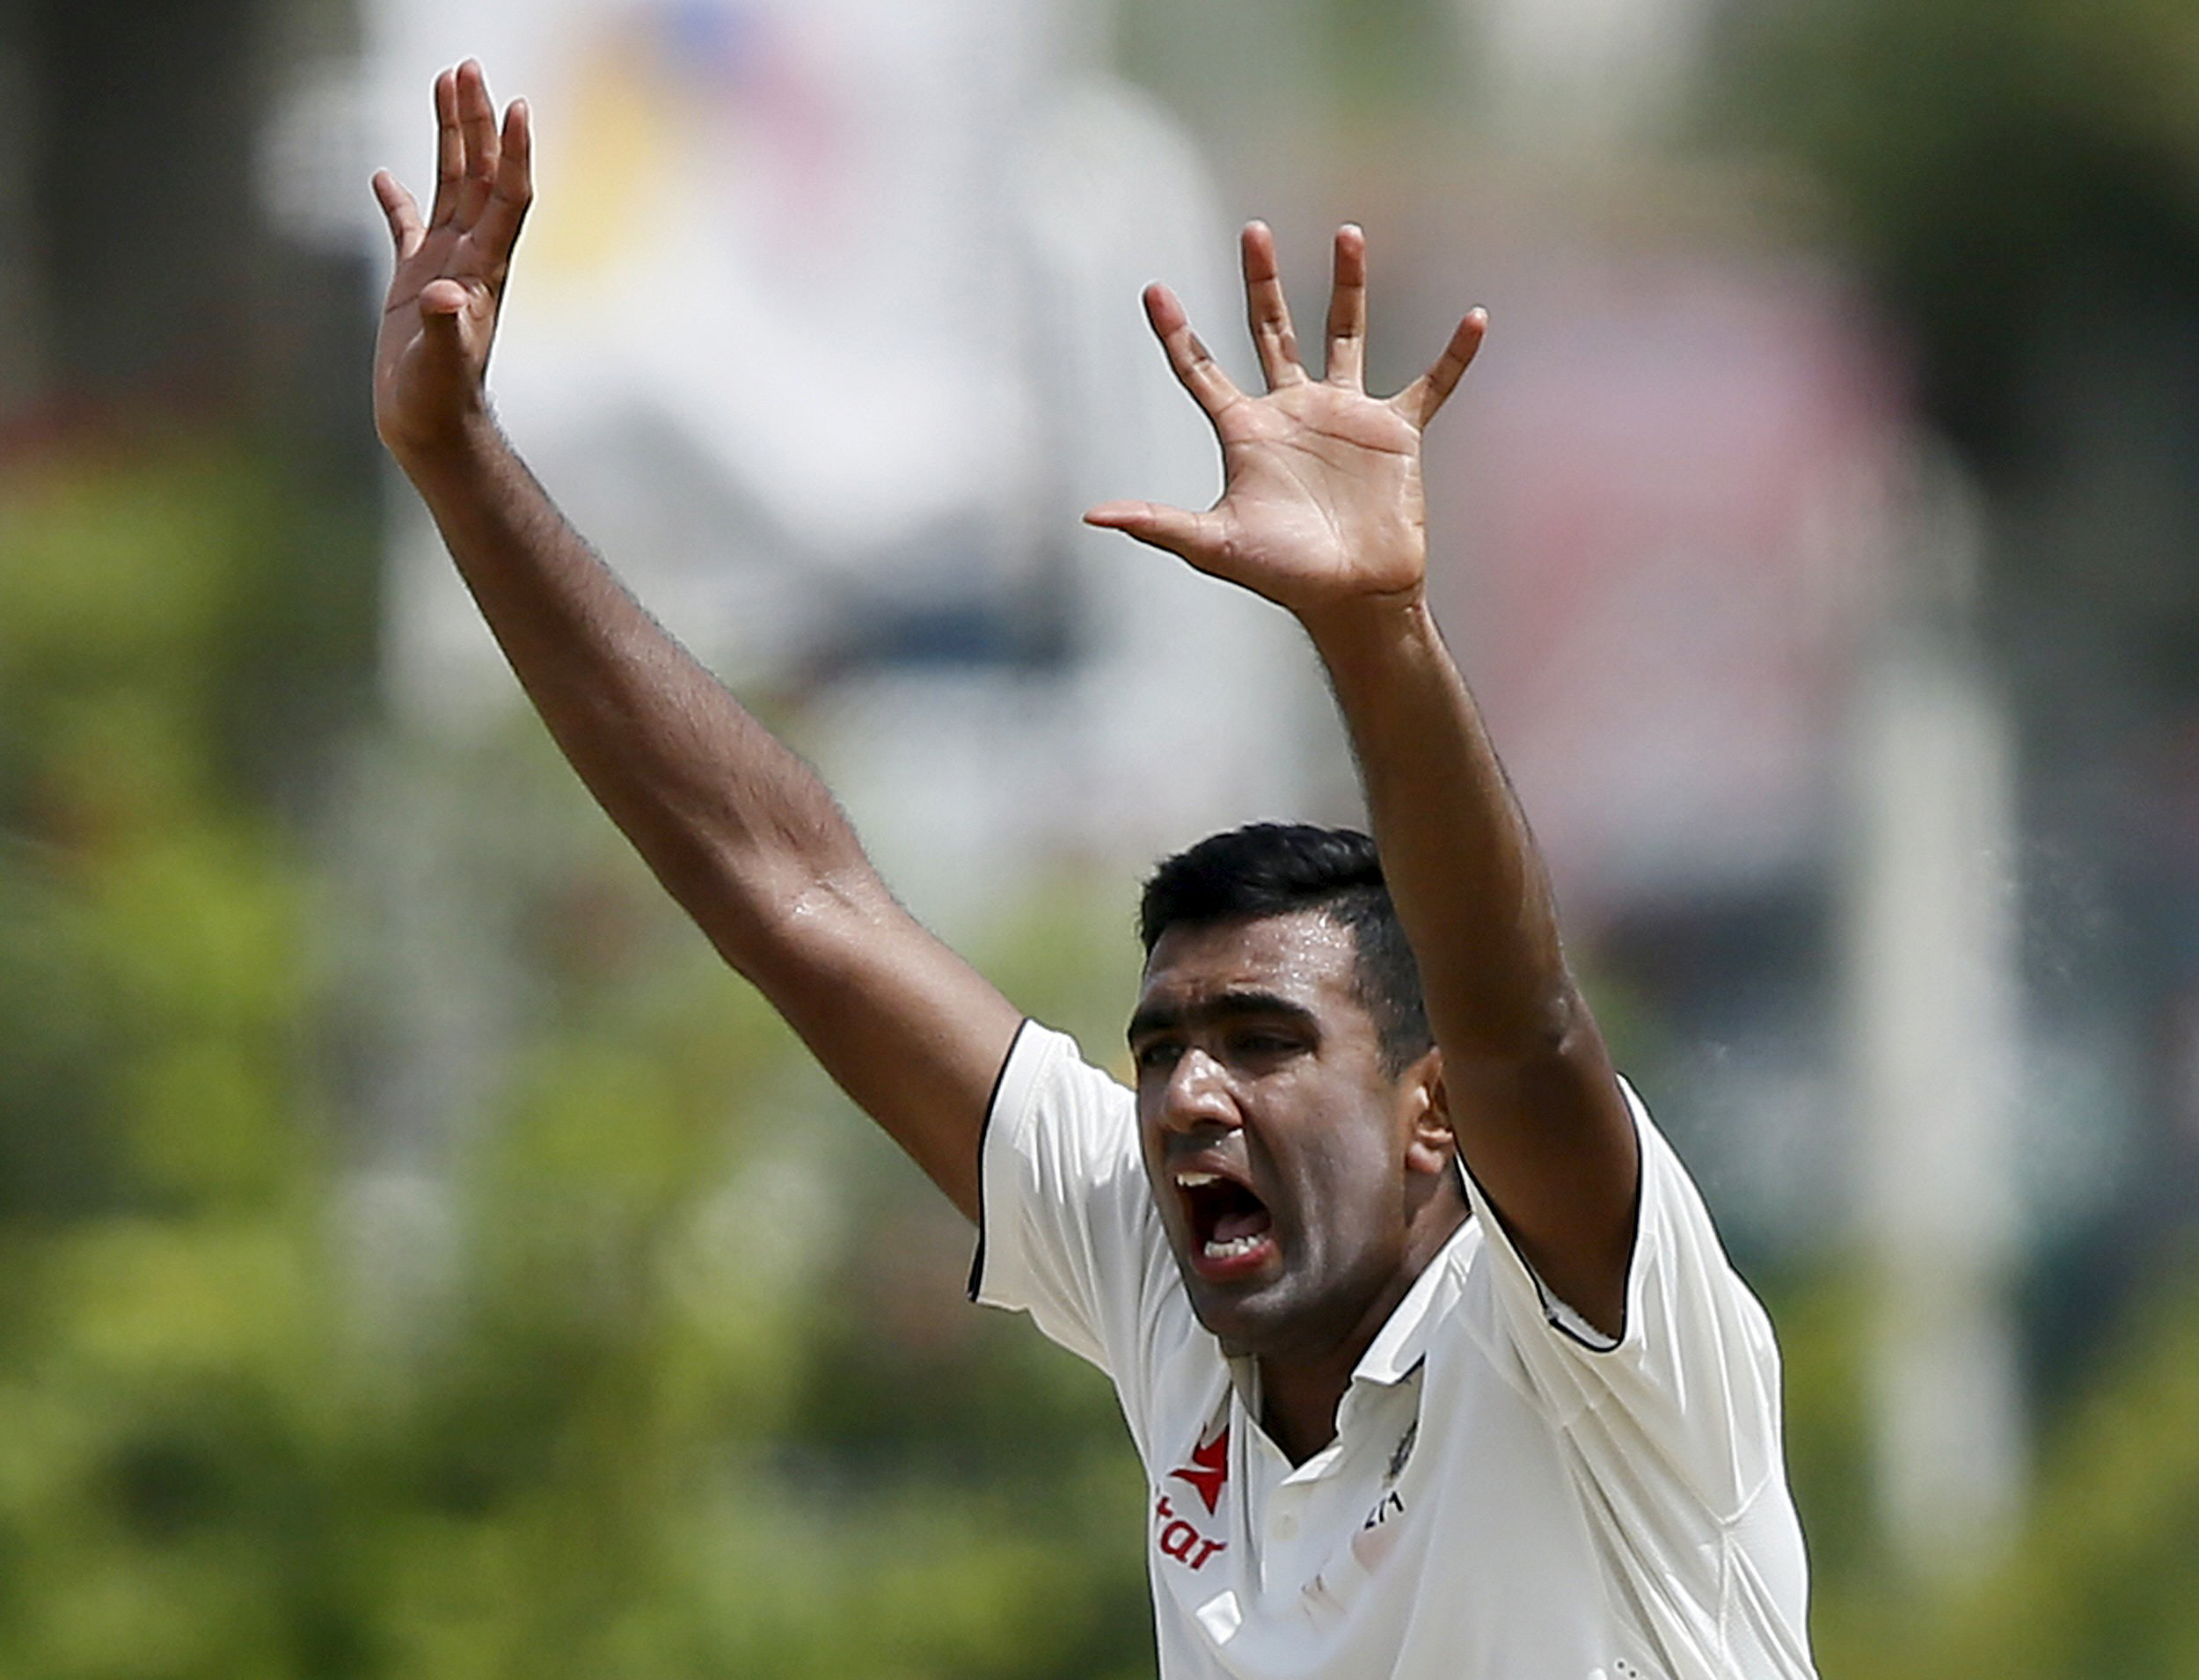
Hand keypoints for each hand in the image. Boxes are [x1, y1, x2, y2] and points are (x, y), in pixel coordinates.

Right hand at [371, 61, 532, 459]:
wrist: (431, 428)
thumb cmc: (439, 402)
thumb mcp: (440, 364)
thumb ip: (443, 327)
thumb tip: (444, 296)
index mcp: (483, 271)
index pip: (507, 198)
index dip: (513, 153)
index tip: (517, 105)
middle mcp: (469, 258)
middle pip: (479, 174)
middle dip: (477, 121)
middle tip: (469, 67)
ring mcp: (442, 266)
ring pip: (449, 185)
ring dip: (449, 137)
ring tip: (446, 84)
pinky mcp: (413, 283)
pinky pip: (407, 227)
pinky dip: (398, 198)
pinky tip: (385, 175)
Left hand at [1085, 223, 1483, 624]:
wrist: (1352, 597)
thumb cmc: (1282, 575)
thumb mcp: (1214, 545)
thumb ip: (1159, 525)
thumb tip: (1094, 516)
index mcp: (1247, 432)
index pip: (1201, 370)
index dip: (1175, 333)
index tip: (1153, 289)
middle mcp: (1294, 412)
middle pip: (1273, 331)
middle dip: (1261, 282)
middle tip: (1253, 231)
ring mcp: (1346, 416)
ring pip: (1346, 334)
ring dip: (1347, 285)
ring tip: (1347, 233)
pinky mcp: (1397, 432)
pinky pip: (1430, 385)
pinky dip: (1454, 357)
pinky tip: (1475, 320)